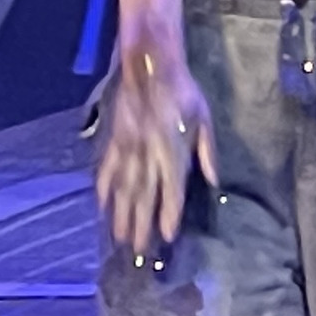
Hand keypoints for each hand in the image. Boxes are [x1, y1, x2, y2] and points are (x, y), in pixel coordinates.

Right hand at [95, 46, 214, 254]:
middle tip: (138, 250)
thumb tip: (214, 181)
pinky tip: (101, 206)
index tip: (167, 236)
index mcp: (172, 148)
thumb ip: (207, 151)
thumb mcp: (204, 117)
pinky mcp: (114, 139)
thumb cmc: (183, 92)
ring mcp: (126, 147)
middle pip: (144, 195)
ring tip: (119, 238)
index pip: (171, 188)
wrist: (150, 65)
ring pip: (122, 187)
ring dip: (120, 214)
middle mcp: (147, 152)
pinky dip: (102, 189)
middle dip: (141, 224)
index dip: (169, 213)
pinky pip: (106, 169)